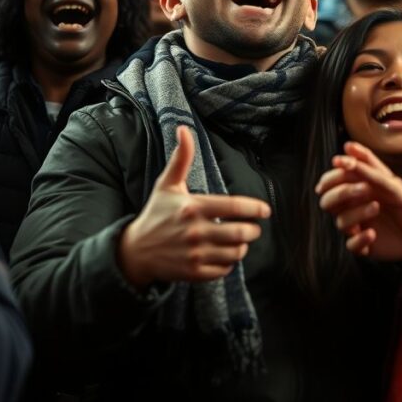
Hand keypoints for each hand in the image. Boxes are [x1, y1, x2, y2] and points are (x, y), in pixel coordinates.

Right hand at [118, 125, 269, 287]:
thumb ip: (181, 158)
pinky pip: (224, 270)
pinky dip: (230, 264)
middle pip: (240, 232)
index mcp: (193, 207)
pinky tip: (225, 255)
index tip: (265, 210)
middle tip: (252, 227)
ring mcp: (195, 254)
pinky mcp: (194, 272)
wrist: (136, 250)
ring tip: (240, 240)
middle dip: (252, 230)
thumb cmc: (155, 213)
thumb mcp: (167, 184)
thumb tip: (184, 129)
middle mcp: (195, 231)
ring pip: (235, 253)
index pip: (233, 207)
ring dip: (242, 246)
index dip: (254, 209)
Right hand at [315, 141, 401, 259]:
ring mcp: (356, 227)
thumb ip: (368, 168)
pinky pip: (351, 245)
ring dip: (356, 213)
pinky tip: (372, 234)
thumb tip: (347, 147)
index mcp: (354, 191)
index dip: (332, 176)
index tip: (345, 167)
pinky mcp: (363, 246)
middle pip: (327, 202)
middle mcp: (352, 208)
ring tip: (377, 207)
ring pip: (340, 222)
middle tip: (365, 188)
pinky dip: (359, 239)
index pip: (329, 182)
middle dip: (342, 193)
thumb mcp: (391, 182)